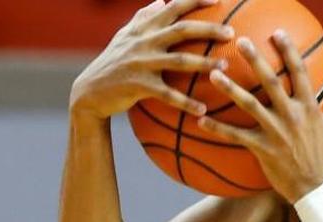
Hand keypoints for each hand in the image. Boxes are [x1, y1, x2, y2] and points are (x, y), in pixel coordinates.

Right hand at [69, 0, 232, 120]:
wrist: (90, 91)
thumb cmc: (114, 62)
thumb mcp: (125, 37)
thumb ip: (144, 18)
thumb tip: (161, 1)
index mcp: (143, 28)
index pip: (172, 8)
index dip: (195, 1)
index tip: (219, 0)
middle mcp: (143, 42)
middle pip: (182, 30)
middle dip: (208, 29)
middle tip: (232, 33)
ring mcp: (140, 63)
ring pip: (179, 61)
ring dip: (204, 64)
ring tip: (225, 68)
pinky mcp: (138, 85)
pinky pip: (167, 94)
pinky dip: (186, 102)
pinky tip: (203, 110)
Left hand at [197, 31, 322, 202]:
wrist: (317, 188)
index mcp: (310, 107)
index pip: (300, 73)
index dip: (289, 51)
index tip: (277, 33)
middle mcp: (292, 116)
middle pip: (271, 82)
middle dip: (256, 60)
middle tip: (241, 41)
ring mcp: (276, 132)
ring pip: (249, 105)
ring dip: (230, 88)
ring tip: (213, 73)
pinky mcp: (262, 149)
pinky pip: (236, 136)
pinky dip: (218, 129)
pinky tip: (201, 120)